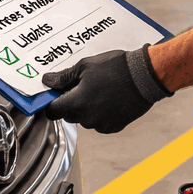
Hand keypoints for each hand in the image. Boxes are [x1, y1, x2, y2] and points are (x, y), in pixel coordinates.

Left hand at [42, 45, 169, 132]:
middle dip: (70, 102)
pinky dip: (100, 113)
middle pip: (68, 115)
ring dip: (86, 108)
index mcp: (76, 103)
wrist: (145, 77)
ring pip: (84, 119)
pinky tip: (109, 98)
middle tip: (81, 85)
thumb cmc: (116, 68)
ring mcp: (101, 124)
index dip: (50, 102)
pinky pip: (99, 122)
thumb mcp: (85, 66)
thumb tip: (47, 81)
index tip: (54, 94)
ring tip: (99, 89)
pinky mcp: (113, 127)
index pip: (52, 112)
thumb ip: (63, 77)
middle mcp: (87, 118)